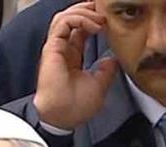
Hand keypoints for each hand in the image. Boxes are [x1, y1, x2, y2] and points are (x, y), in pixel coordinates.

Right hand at [33, 1, 120, 129]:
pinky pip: (63, 23)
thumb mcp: (99, 86)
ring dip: (84, 13)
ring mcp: (56, 47)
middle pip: (71, 18)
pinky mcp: (52, 48)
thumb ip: (106, 71)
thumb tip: (113, 60)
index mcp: (71, 56)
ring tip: (100, 19)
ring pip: (66, 17)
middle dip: (87, 10)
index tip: (108, 19)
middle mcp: (62, 49)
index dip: (92, 19)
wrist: (62, 117)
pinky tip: (94, 26)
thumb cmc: (74, 107)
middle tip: (102, 9)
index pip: (80, 29)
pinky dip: (79, 19)